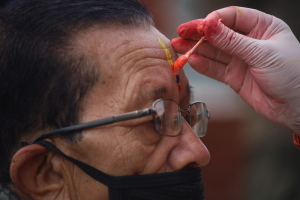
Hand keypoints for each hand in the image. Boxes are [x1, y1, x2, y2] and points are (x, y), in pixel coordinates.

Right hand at [171, 6, 299, 133]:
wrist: (298, 108)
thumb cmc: (293, 74)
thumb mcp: (263, 53)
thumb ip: (233, 42)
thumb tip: (209, 27)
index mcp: (262, 27)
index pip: (233, 17)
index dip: (215, 20)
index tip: (201, 26)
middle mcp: (249, 41)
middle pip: (219, 34)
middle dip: (199, 34)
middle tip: (180, 33)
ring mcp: (240, 60)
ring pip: (214, 52)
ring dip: (196, 49)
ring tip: (178, 47)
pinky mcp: (234, 76)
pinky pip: (215, 69)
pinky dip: (204, 65)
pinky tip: (192, 61)